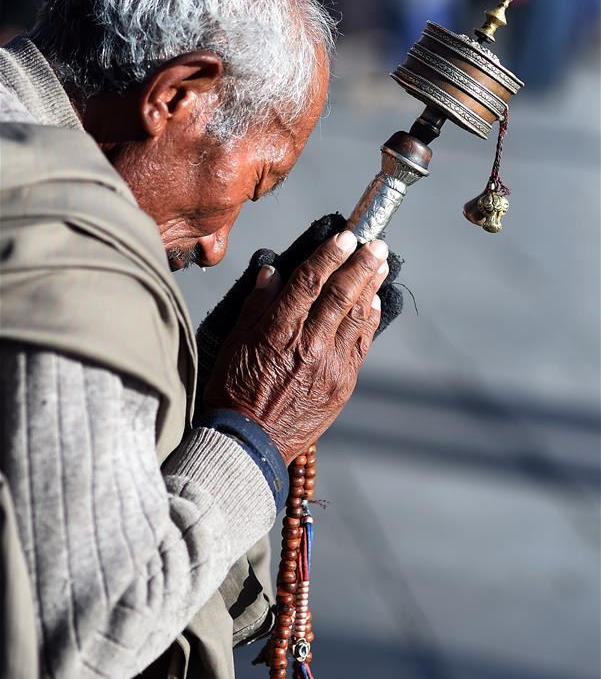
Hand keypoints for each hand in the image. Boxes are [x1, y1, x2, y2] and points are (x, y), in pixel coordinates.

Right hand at [203, 231, 388, 463]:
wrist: (249, 443)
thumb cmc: (234, 392)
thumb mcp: (235, 343)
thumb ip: (257, 306)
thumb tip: (272, 273)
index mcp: (279, 330)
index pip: (310, 281)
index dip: (329, 255)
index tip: (345, 236)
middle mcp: (309, 344)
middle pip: (341, 294)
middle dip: (361, 264)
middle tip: (376, 243)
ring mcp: (330, 365)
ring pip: (356, 317)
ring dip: (371, 287)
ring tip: (381, 265)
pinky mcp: (342, 384)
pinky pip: (361, 345)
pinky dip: (370, 321)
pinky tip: (375, 304)